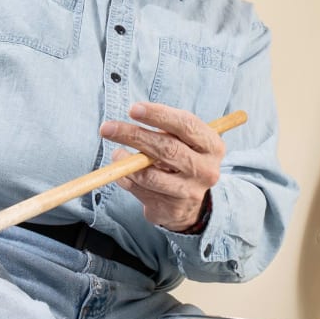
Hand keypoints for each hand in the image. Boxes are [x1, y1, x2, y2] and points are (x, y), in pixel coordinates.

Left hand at [99, 102, 222, 230]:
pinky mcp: (172, 209)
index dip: (159, 115)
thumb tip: (135, 115)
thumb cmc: (182, 159)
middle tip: (107, 128)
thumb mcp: (184, 141)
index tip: (133, 109)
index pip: (186, 125)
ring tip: (116, 153)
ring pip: (150, 175)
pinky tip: (122, 172)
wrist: (190, 201)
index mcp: (212, 146)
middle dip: (133, 135)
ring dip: (126, 162)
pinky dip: (126, 178)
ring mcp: (190, 192)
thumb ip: (166, 129)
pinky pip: (141, 191)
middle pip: (166, 148)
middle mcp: (206, 170)